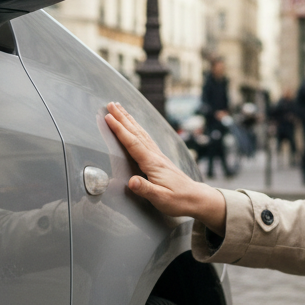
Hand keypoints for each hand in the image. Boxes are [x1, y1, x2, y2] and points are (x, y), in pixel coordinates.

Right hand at [105, 102, 225, 233]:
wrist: (196, 198)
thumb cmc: (178, 200)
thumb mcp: (161, 199)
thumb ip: (145, 189)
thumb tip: (131, 181)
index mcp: (153, 164)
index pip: (132, 143)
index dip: (119, 130)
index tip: (108, 117)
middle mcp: (155, 156)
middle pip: (136, 133)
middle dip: (122, 118)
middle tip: (110, 104)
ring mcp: (158, 156)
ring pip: (141, 133)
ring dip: (129, 120)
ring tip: (120, 108)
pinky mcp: (160, 159)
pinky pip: (146, 138)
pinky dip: (137, 129)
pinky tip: (135, 126)